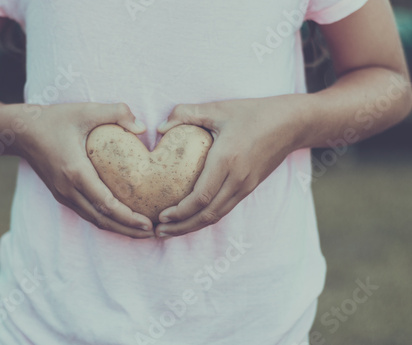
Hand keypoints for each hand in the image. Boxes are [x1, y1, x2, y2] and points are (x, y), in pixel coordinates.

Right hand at [10, 102, 154, 238]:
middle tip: (153, 233)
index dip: (129, 217)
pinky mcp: (62, 195)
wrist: (20, 131)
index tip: (149, 224)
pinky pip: (87, 213)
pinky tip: (122, 221)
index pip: (106, 204)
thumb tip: (142, 128)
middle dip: (129, 230)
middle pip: (102, 219)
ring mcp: (63, 195)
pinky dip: (106, 221)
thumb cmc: (54, 119)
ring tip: (142, 232)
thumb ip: (116, 112)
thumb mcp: (85, 110)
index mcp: (75, 172)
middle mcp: (68, 189)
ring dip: (118, 228)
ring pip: (94, 220)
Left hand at [154, 95, 306, 237]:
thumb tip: (160, 128)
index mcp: (227, 160)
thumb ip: (187, 113)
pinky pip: (225, 208)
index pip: (201, 197)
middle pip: (207, 214)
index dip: (180, 211)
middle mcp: (237, 179)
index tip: (161, 216)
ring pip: (217, 215)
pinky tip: (192, 217)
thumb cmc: (255, 113)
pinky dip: (206, 217)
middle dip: (181, 227)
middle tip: (159, 232)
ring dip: (193, 226)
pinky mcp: (250, 187)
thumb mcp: (219, 108)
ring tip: (171, 230)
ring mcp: (246, 186)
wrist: (292, 123)